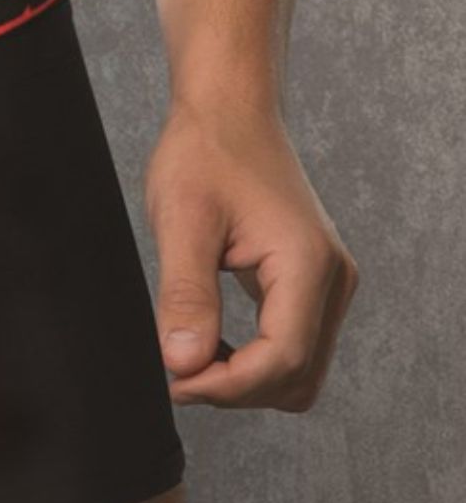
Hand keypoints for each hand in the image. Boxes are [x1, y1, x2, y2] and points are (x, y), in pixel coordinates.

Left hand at [144, 99, 357, 410]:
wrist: (229, 114)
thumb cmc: (205, 154)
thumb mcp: (182, 222)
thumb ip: (186, 296)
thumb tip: (183, 363)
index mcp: (306, 264)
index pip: (281, 361)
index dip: (225, 386)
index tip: (171, 379)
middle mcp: (331, 280)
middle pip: (296, 378)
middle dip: (235, 388)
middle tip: (174, 370)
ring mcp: (327, 284)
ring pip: (299, 371)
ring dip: (244, 379)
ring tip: (187, 355)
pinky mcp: (312, 284)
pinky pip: (292, 346)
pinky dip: (253, 359)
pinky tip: (208, 342)